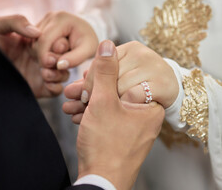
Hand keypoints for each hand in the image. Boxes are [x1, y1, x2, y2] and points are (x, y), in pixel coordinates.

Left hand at [0, 14, 68, 97]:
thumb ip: (16, 21)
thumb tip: (37, 32)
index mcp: (36, 43)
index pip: (58, 42)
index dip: (60, 43)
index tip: (53, 45)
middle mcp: (41, 58)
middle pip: (65, 58)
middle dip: (62, 59)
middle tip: (49, 60)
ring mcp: (41, 74)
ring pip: (64, 74)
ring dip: (60, 73)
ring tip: (45, 72)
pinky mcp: (39, 89)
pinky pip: (56, 90)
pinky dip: (56, 86)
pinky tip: (46, 81)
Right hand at [34, 11, 98, 69]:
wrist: (87, 32)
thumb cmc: (89, 41)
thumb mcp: (88, 49)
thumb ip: (75, 58)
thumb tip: (59, 65)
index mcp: (61, 18)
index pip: (44, 40)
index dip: (44, 56)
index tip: (51, 67)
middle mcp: (49, 17)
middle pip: (37, 43)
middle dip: (46, 56)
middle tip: (60, 63)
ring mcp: (42, 22)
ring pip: (33, 45)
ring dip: (44, 56)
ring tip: (60, 58)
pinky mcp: (39, 29)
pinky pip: (34, 45)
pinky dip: (42, 54)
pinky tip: (53, 57)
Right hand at [67, 40, 163, 189]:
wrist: (101, 182)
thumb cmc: (106, 146)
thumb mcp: (103, 103)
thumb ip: (105, 72)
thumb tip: (107, 45)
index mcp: (150, 105)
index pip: (128, 75)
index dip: (104, 75)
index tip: (88, 81)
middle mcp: (146, 115)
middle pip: (118, 89)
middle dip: (92, 90)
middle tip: (74, 92)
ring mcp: (134, 125)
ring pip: (110, 103)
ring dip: (88, 102)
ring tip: (70, 103)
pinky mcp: (122, 134)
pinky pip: (109, 116)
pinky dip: (93, 114)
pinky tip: (77, 114)